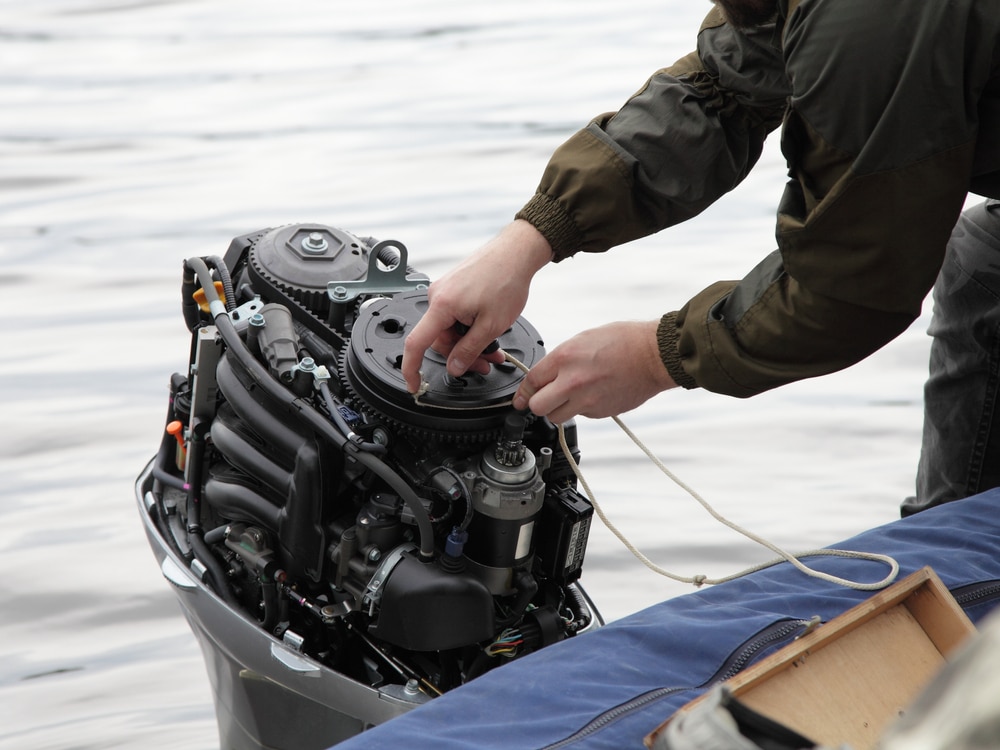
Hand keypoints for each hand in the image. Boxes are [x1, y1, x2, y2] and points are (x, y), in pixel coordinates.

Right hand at [402, 220, 552, 391]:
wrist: (516, 252)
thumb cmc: (506, 279)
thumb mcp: (491, 325)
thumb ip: (470, 350)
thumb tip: (455, 367)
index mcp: (442, 305)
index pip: (415, 344)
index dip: (411, 369)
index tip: (413, 384)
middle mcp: (437, 295)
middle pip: (439, 340)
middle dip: (461, 356)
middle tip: (485, 364)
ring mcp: (445, 291)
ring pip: (449, 330)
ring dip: (469, 343)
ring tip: (493, 350)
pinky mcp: (453, 288)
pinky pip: (455, 316)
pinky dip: (469, 328)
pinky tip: (487, 332)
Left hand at [511, 320, 677, 422]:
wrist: (654, 355)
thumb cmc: (625, 341)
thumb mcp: (584, 339)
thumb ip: (562, 359)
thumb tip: (549, 374)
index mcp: (565, 358)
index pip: (531, 382)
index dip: (523, 392)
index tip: (520, 399)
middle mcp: (572, 382)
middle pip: (538, 407)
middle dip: (538, 403)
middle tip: (544, 398)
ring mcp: (586, 400)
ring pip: (557, 417)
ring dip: (558, 409)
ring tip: (570, 396)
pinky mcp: (600, 412)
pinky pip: (580, 415)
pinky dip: (582, 409)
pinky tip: (593, 394)